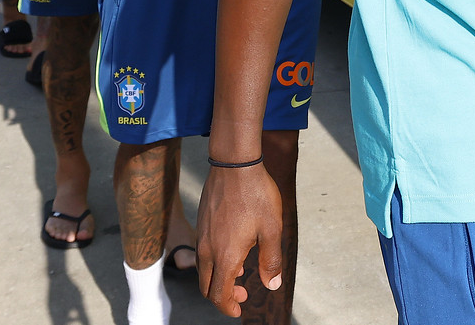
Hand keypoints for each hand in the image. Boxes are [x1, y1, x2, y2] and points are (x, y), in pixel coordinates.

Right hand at [197, 157, 285, 317]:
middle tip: (242, 295)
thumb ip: (271, 260)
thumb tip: (272, 284)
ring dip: (219, 278)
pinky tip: (234, 250)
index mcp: (226, 256)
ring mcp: (202, 236)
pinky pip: (203, 252)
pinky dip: (215, 262)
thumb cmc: (256, 195)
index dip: (228, 307)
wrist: (234, 164)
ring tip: (242, 271)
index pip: (219, 294)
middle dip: (222, 297)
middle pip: (207, 287)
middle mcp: (208, 250)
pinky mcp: (202, 224)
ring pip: (204, 270)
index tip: (239, 310)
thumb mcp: (272, 229)